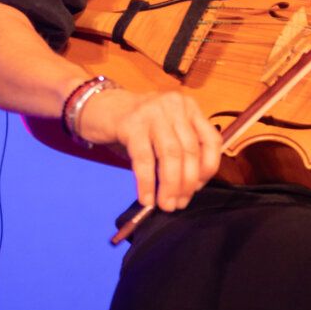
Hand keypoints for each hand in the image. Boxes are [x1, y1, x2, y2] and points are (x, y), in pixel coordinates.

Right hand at [74, 88, 221, 211]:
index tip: (198, 188)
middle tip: (179, 204)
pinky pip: (144, 159)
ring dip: (170, 185)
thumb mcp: (165, 130)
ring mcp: (153, 112)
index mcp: (189, 107)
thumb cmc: (136, 125)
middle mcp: (174, 105)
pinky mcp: (131, 123)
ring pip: (170, 155)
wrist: (99, 107)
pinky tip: (146, 198)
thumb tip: (190, 187)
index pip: (211, 140)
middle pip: (190, 150)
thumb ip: (180, 149)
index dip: (207, 168)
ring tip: (165, 204)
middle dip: (187, 183)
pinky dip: (147, 183)